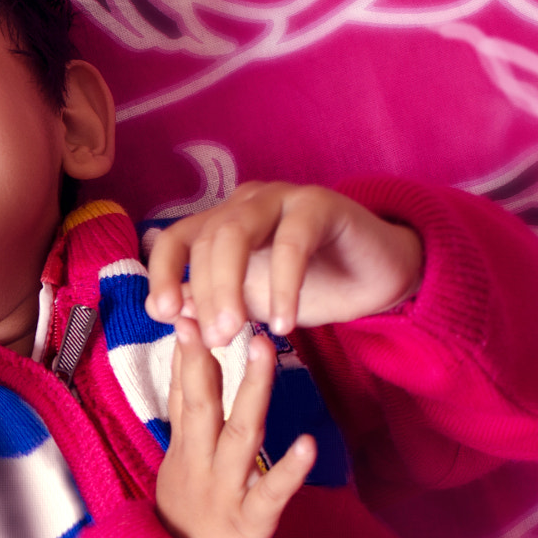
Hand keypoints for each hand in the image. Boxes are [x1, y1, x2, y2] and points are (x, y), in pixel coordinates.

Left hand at [146, 182, 424, 346]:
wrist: (375, 278)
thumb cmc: (308, 288)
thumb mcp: (252, 303)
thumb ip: (211, 303)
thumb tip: (169, 310)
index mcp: (222, 222)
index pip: (176, 240)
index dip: (162, 274)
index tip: (162, 314)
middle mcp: (245, 203)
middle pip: (206, 239)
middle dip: (204, 292)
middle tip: (214, 339)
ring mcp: (280, 198)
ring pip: (236, 232)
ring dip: (229, 286)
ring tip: (234, 331)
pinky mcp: (320, 204)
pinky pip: (291, 243)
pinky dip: (283, 286)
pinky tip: (284, 323)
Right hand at [153, 319, 312, 537]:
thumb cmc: (188, 524)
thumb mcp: (176, 470)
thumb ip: (186, 425)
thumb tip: (191, 373)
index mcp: (183, 452)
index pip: (182, 392)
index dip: (185, 352)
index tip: (186, 309)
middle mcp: (199, 465)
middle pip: (203, 404)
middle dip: (209, 357)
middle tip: (221, 312)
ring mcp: (224, 492)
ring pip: (239, 435)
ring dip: (253, 391)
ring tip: (266, 350)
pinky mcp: (250, 523)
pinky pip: (271, 493)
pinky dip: (290, 469)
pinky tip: (309, 444)